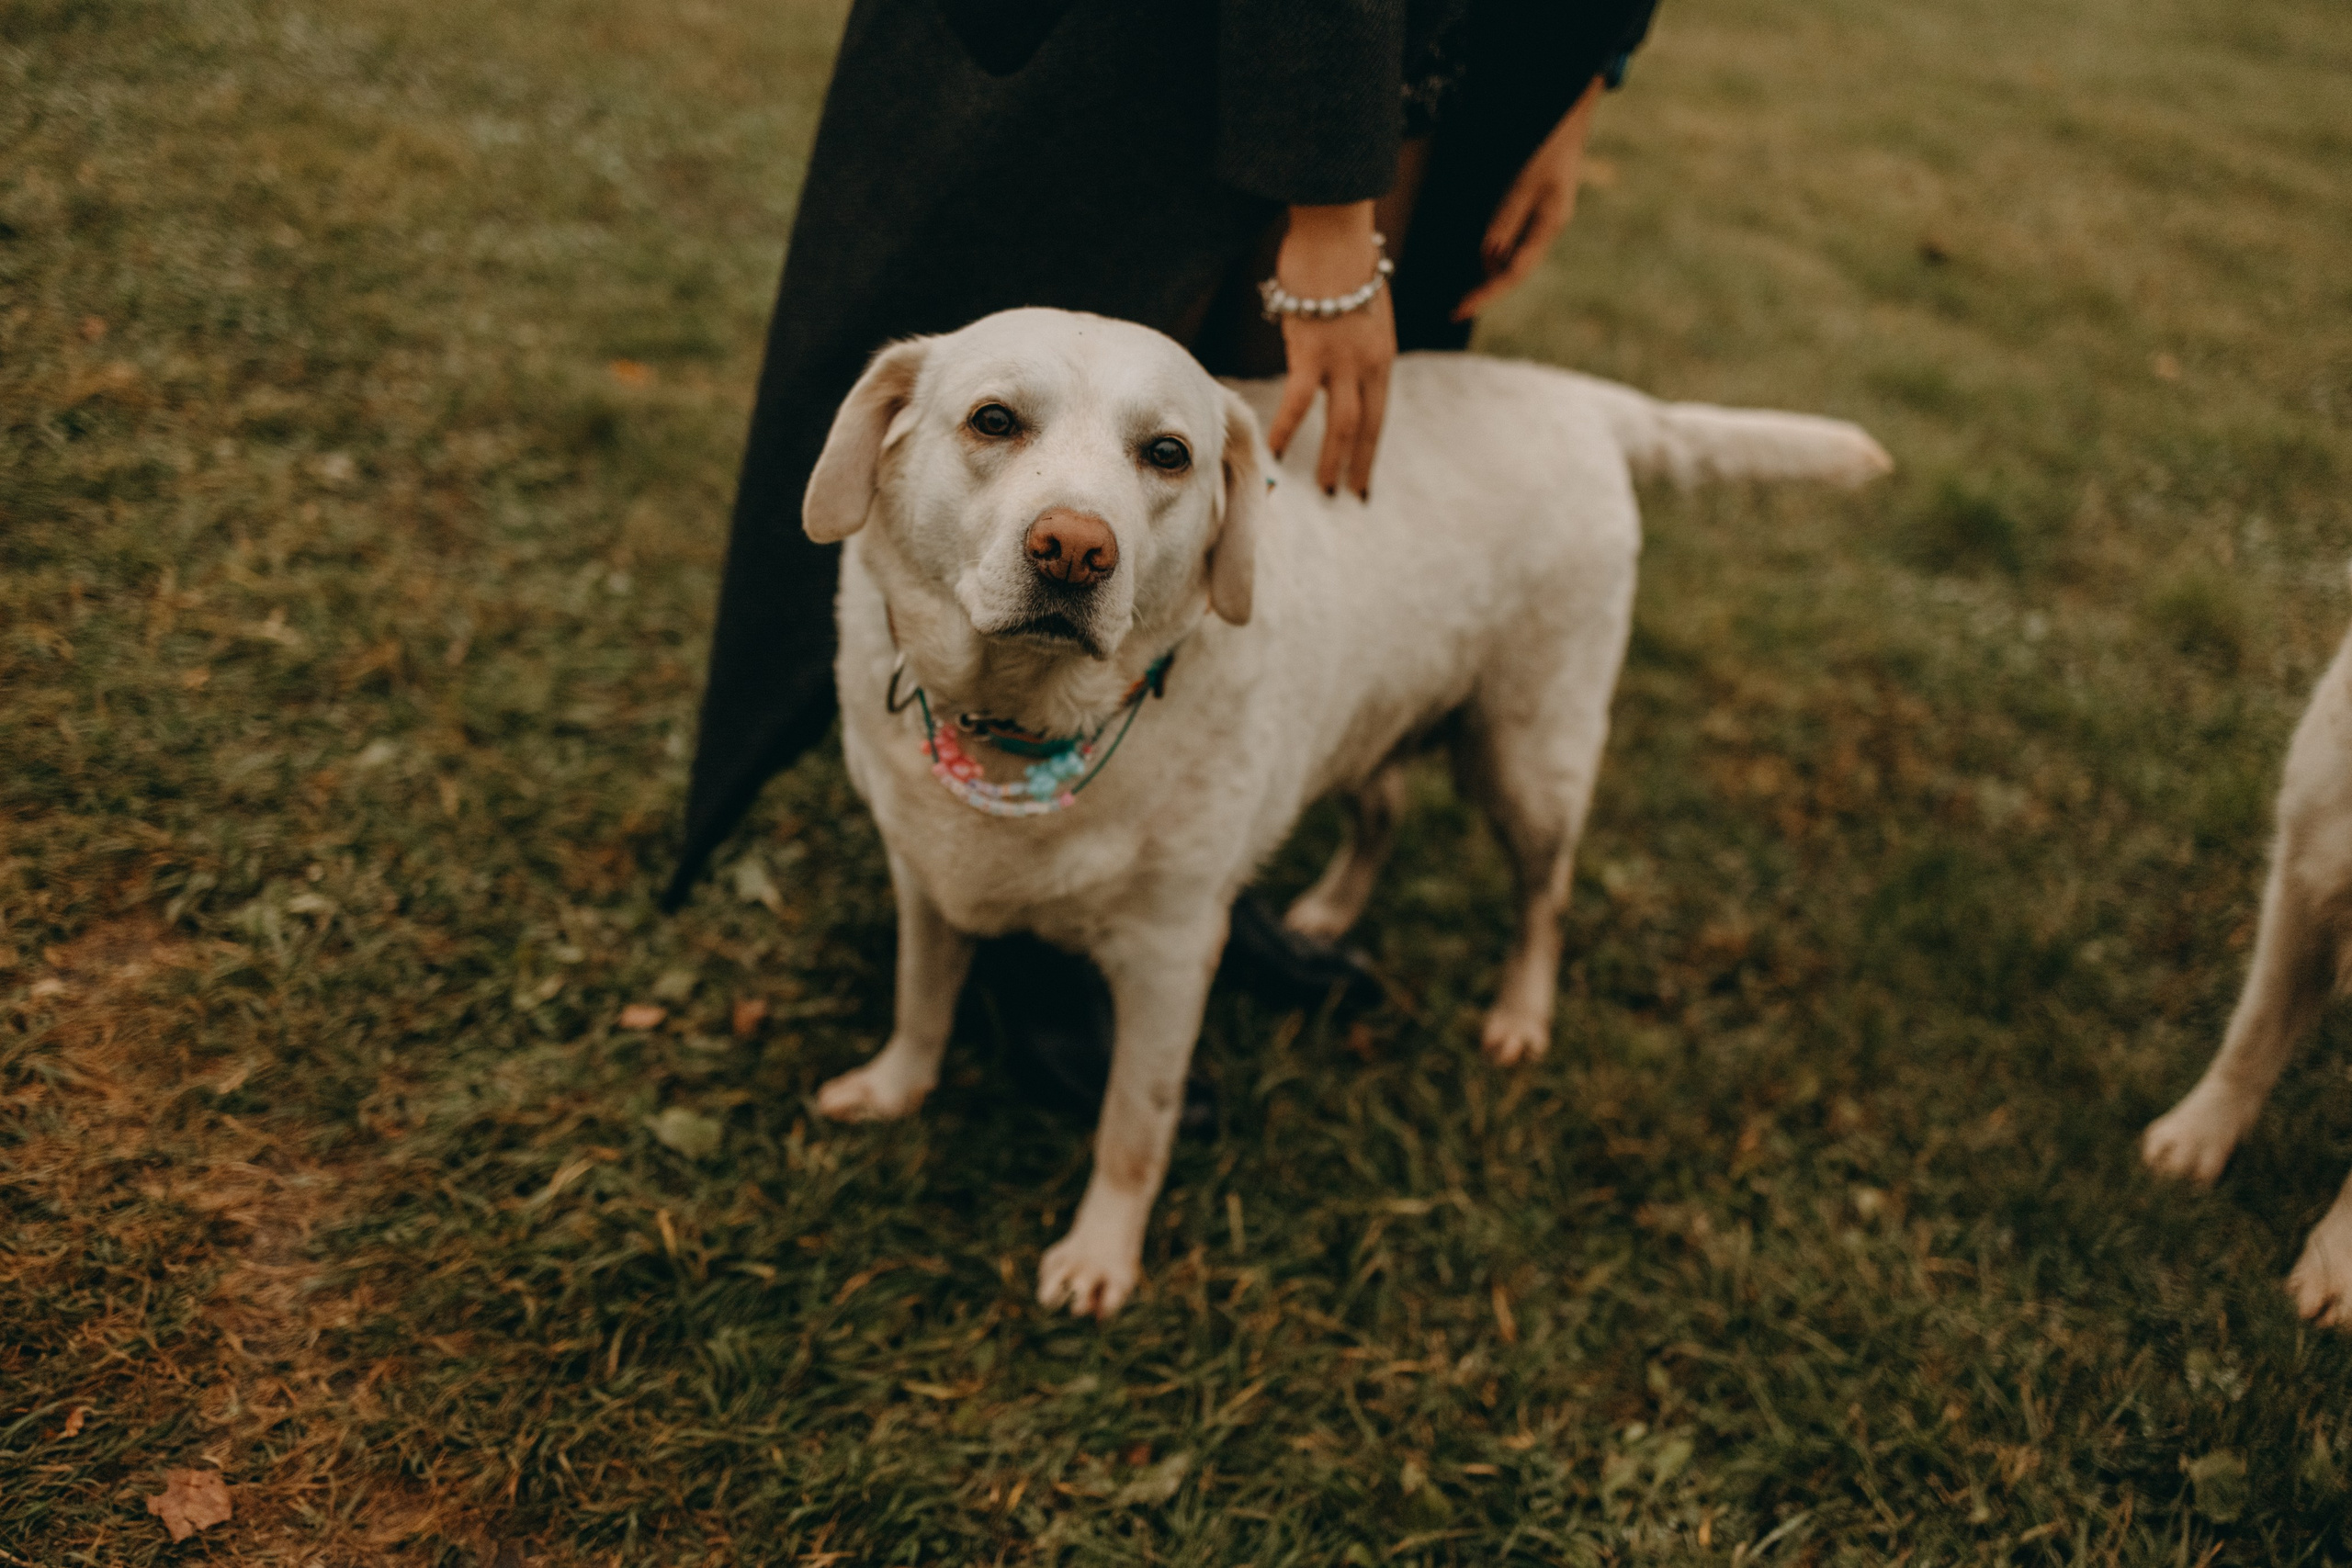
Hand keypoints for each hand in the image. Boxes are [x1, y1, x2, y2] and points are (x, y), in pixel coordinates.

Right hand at [1264, 201, 1394, 498]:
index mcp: (1381, 356)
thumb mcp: (1360, 307)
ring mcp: (1342, 361)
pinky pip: (1298, 400)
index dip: (1371, 449)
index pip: (1378, 415)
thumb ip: (1352, 338)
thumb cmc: (1343, 259)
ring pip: (1342, 424)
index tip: (1365, 478)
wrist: (1336, 232)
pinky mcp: (1312, 352)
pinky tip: (1277, 451)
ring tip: (1325, 488)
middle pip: (1366, 428)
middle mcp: (1368, 364)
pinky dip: (1288, 428)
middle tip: (1348, 495)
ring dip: (1333, 459)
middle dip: (1358, 465)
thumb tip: (1334, 352)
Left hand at [1455, 77, 1602, 321]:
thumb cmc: (1549, 146)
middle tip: (1457, 306)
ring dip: (1488, 269)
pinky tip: (1479, 255)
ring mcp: (1540, 222)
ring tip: (1466, 283)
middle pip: (1511, 270)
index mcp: (1548, 227)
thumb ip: (1506, 218)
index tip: (1460, 310)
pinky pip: (1508, 239)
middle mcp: (1545, 230)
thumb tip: (1488, 256)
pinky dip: (1492, 248)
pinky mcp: (1532, 211)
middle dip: (1485, 288)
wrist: (1568, 119)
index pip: (1513, 273)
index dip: (1486, 294)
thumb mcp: (1525, 182)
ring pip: (1508, 256)